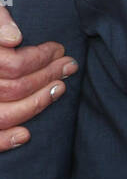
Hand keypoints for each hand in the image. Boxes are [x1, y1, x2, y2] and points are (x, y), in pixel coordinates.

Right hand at [0, 7, 77, 151]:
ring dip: (37, 104)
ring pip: (4, 114)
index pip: (13, 64)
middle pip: (13, 88)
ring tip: (59, 88)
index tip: (59, 49)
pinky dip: (6, 140)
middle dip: (47, 76)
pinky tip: (26, 135)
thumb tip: (14, 38)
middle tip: (68, 66)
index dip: (41, 57)